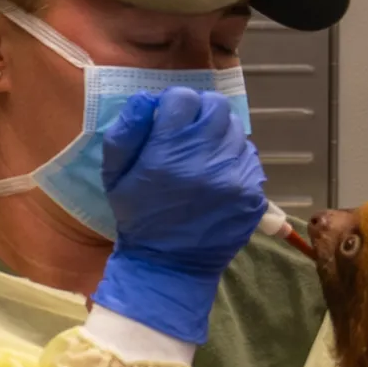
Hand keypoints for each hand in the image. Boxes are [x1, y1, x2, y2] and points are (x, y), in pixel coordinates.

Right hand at [92, 88, 266, 343]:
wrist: (170, 268)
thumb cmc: (139, 218)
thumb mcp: (114, 175)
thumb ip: (127, 130)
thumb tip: (148, 98)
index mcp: (169, 153)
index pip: (183, 98)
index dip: (174, 105)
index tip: (170, 120)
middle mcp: (207, 161)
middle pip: (217, 108)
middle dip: (201, 114)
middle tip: (190, 134)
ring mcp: (235, 178)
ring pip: (236, 131)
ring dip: (219, 137)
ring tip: (204, 158)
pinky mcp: (253, 195)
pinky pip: (249, 159)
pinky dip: (234, 161)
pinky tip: (218, 178)